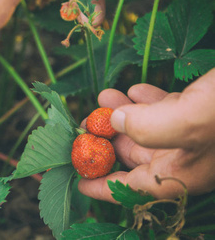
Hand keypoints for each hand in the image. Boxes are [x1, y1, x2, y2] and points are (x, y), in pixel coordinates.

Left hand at [79, 68, 214, 201]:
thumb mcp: (190, 122)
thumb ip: (148, 127)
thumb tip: (116, 120)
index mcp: (180, 174)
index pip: (131, 189)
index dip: (102, 186)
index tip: (78, 181)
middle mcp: (184, 160)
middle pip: (133, 156)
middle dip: (106, 139)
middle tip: (85, 122)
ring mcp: (193, 138)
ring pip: (147, 130)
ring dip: (122, 114)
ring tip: (104, 96)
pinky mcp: (201, 115)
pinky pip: (166, 113)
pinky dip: (146, 103)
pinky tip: (135, 89)